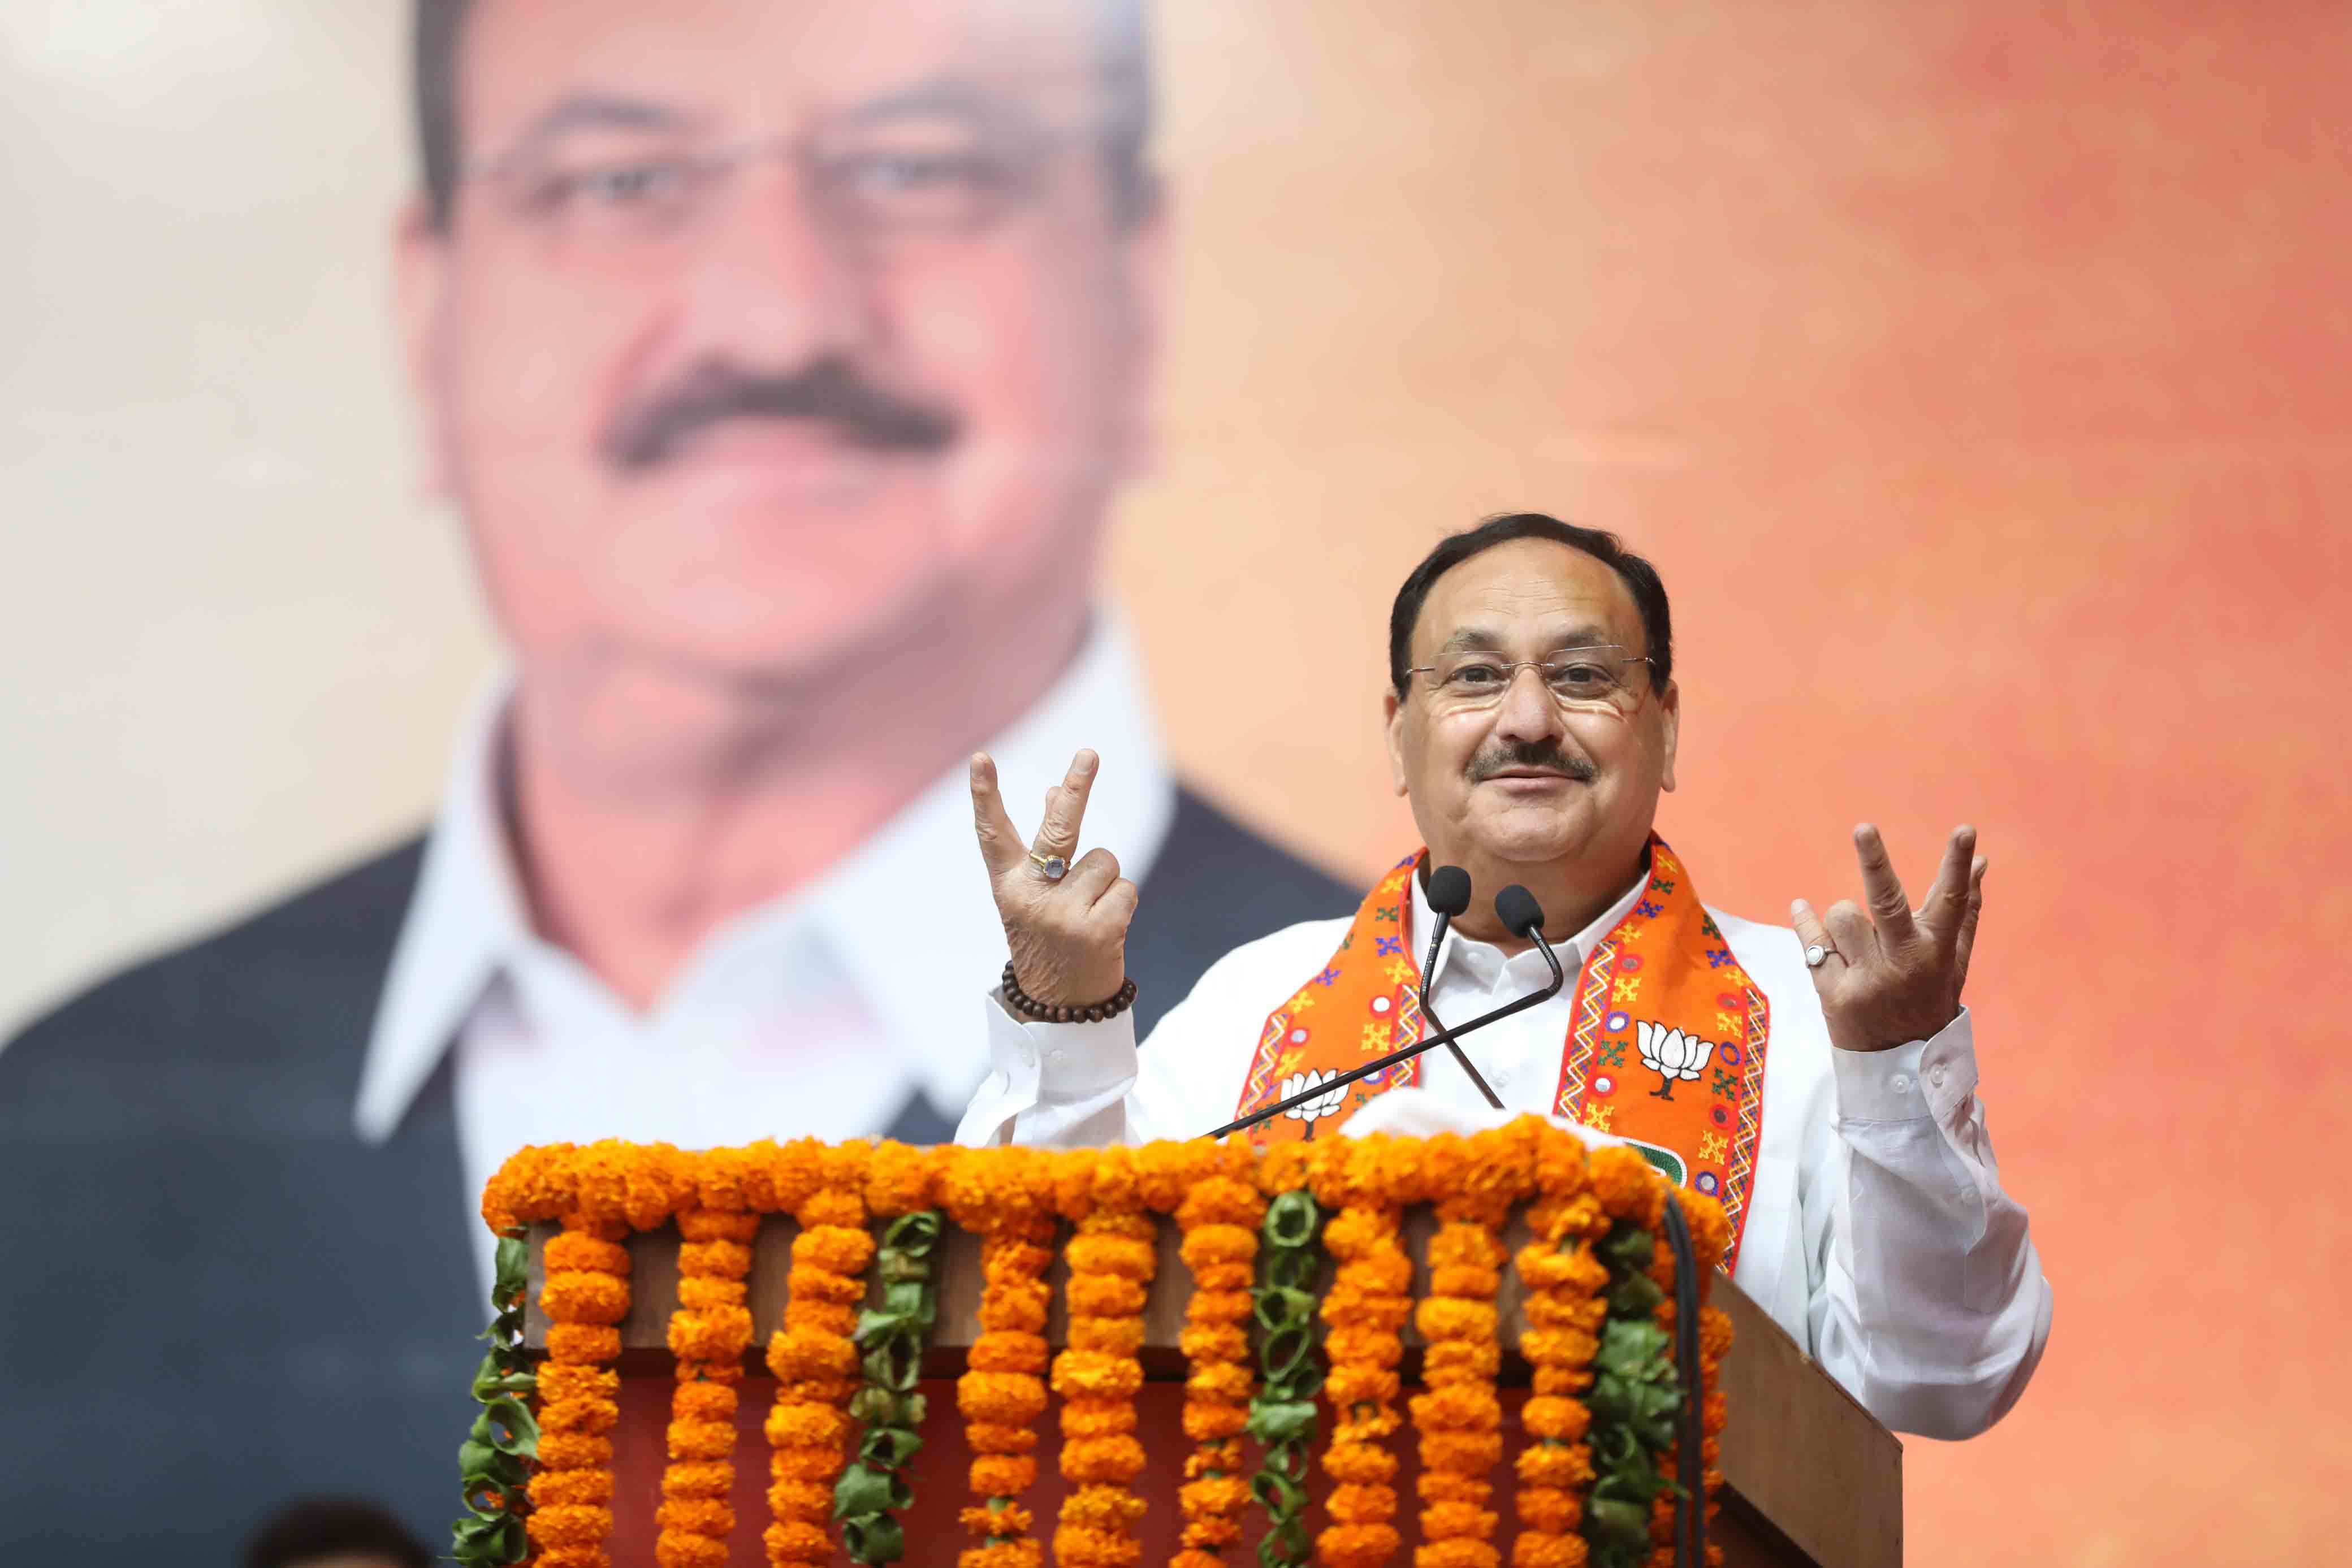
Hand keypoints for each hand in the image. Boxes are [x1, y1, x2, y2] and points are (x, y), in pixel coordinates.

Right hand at [969, 748, 1138, 1006]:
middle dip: (1077, 788)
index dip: (985, 795)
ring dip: (1106, 883)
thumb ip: (1044, 848)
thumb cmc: (1050, 939)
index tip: (980, 758)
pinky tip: (1105, 930)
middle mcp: (1031, 897)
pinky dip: (1122, 905)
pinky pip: (1126, 889)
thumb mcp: (1038, 896)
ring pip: (1105, 861)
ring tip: (1090, 915)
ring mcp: (1062, 915)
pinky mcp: (1095, 930)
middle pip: (1059, 830)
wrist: (1061, 1009)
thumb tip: (1053, 792)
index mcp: (1009, 886)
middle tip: (1090, 753)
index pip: (993, 834)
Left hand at [1790, 824, 1986, 1052]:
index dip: (1957, 864)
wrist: (1898, 1067)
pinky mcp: (1834, 995)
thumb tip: (1983, 861)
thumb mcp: (1953, 962)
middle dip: (1876, 862)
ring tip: (1856, 945)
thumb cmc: (1927, 1000)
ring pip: (1842, 915)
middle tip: (1864, 827)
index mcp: (1937, 952)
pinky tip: (1802, 909)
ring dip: (1843, 920)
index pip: (1952, 901)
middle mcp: (1904, 964)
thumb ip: (1965, 911)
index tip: (1966, 830)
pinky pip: (1811, 942)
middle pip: (1887, 903)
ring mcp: (1868, 981)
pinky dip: (1806, 923)